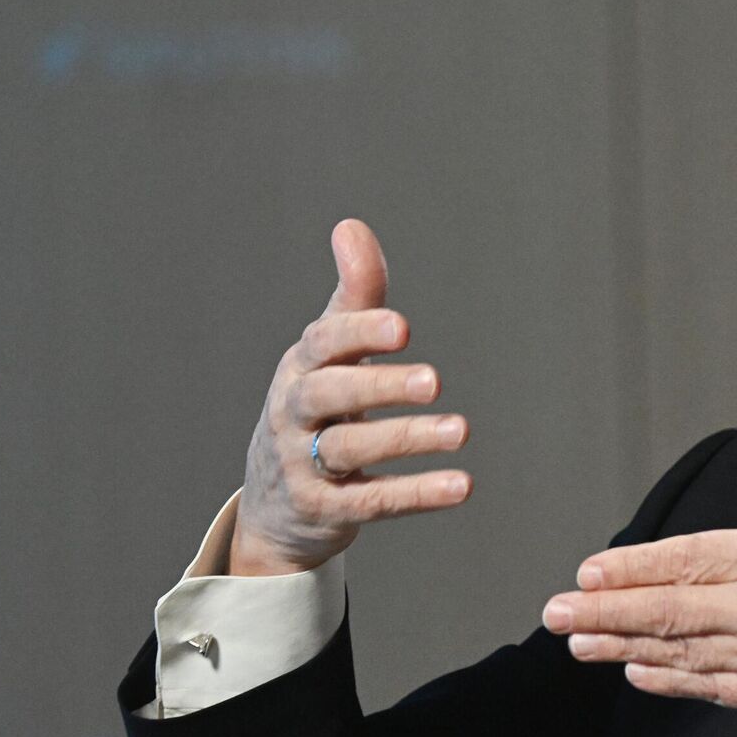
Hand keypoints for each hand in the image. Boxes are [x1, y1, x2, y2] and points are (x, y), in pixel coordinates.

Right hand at [228, 219, 472, 575]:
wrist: (275, 503)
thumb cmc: (317, 409)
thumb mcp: (330, 353)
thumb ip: (354, 296)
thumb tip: (351, 226)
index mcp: (300, 367)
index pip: (324, 343)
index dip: (360, 332)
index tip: (404, 327)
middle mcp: (294, 413)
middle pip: (330, 395)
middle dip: (380, 385)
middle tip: (434, 379)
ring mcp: (303, 464)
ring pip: (352, 449)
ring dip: (407, 439)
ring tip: (460, 429)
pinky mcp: (324, 510)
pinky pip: (370, 502)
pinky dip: (416, 494)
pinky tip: (461, 485)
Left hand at [542, 393, 736, 730]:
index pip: (687, 560)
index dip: (632, 568)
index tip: (588, 571)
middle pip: (667, 612)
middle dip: (604, 612)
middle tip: (556, 612)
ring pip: (679, 654)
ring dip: (623, 648)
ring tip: (580, 642)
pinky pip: (711, 688)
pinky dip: (671, 679)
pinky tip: (641, 673)